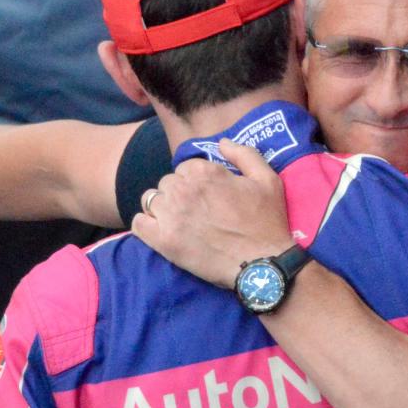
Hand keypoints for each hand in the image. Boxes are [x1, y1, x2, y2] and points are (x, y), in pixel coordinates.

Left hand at [132, 138, 293, 288]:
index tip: (210, 198)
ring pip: (152, 201)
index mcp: (204, 172)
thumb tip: (221, 142)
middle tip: (199, 213)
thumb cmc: (267, 223)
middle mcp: (183, 189)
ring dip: (164, 209)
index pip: (186, 168)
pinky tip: (162, 231)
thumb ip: (244, 154)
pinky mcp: (163, 240)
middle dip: (180, 194)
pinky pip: (139, 223)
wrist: (262, 265)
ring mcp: (170, 215)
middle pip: (168, 183)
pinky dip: (147, 225)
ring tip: (182, 223)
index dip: (198, 182)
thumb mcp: (268, 180)